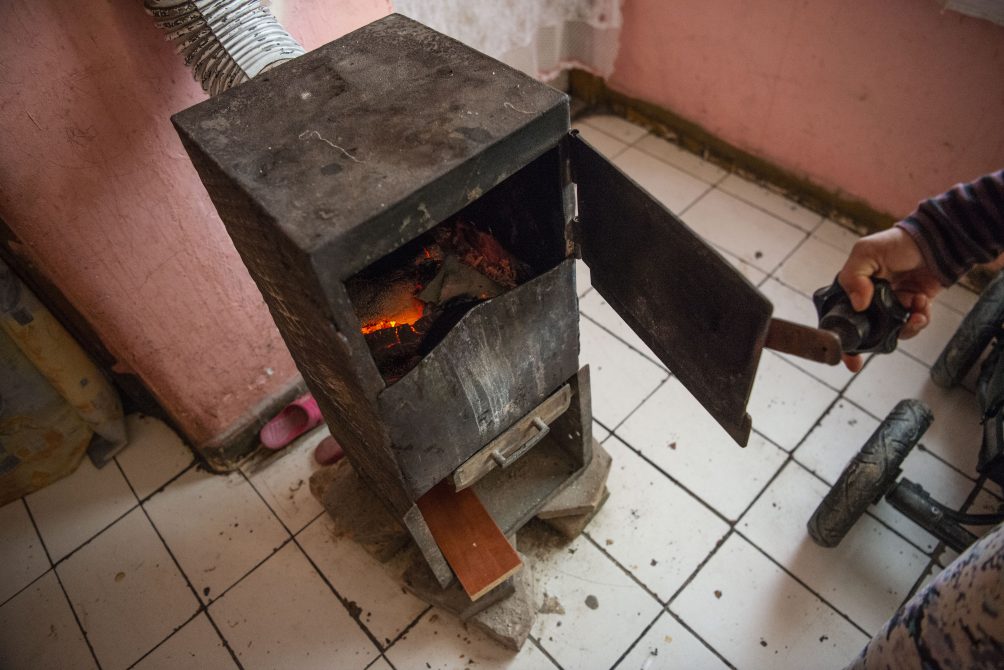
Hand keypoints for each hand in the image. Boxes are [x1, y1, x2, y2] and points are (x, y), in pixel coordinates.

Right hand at [836, 227, 941, 371]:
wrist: (934, 241)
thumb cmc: (896, 243)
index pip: (843, 318)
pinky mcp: (913, 308)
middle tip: (884, 342)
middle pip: (869, 333)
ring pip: (894, 332)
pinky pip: (914, 324)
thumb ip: (853, 277)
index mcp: (854, 289)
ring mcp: (893, 306)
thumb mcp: (865, 252)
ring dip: (906, 326)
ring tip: (915, 309)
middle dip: (878, 341)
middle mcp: (871, 302)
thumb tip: (858, 305)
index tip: (850, 358)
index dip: (845, 341)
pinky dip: (920, 318)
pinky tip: (923, 303)